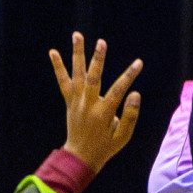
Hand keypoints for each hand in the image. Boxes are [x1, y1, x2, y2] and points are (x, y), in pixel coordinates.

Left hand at [49, 33, 141, 171]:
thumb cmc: (105, 147)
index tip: (139, 63)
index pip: (118, 91)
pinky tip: (53, 52)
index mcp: (103, 114)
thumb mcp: (123, 137)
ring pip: (76, 75)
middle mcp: (87, 105)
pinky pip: (63, 82)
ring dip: (77, 54)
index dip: (129, 76)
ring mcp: (76, 103)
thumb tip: (135, 94)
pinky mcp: (69, 102)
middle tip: (101, 42)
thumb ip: (130, 116)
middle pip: (93, 78)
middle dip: (98, 60)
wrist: (80, 157)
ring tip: (77, 35)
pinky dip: (58, 67)